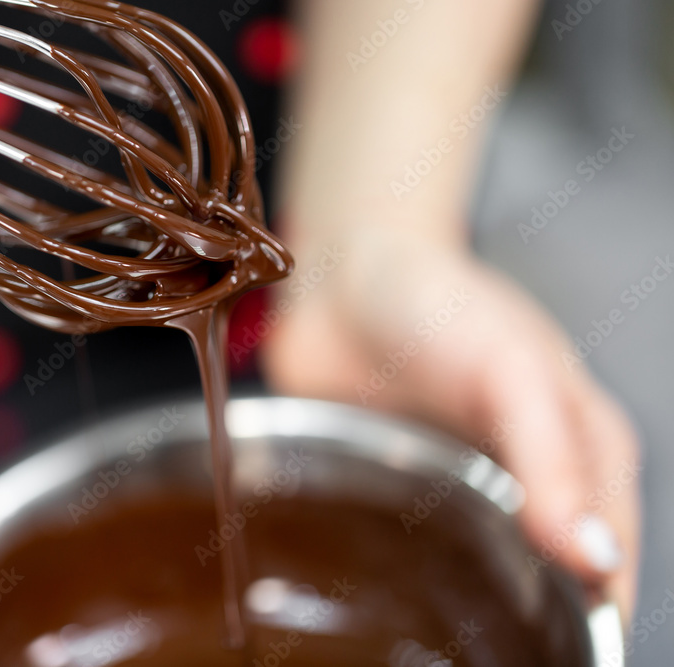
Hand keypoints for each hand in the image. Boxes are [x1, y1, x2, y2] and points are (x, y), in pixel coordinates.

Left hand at [262, 229, 639, 622]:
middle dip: (530, 629)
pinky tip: (388, 610)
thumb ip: (556, 462)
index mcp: (583, 454)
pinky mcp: (397, 497)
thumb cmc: (441, 304)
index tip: (561, 661)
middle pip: (547, 583)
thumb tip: (596, 561)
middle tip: (491, 656)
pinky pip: (409, 559)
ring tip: (437, 648)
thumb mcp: (515, 370)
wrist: (340, 278)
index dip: (593, 620)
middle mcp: (526, 484)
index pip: (607, 565)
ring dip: (467, 615)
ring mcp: (459, 495)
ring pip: (479, 581)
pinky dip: (404, 588)